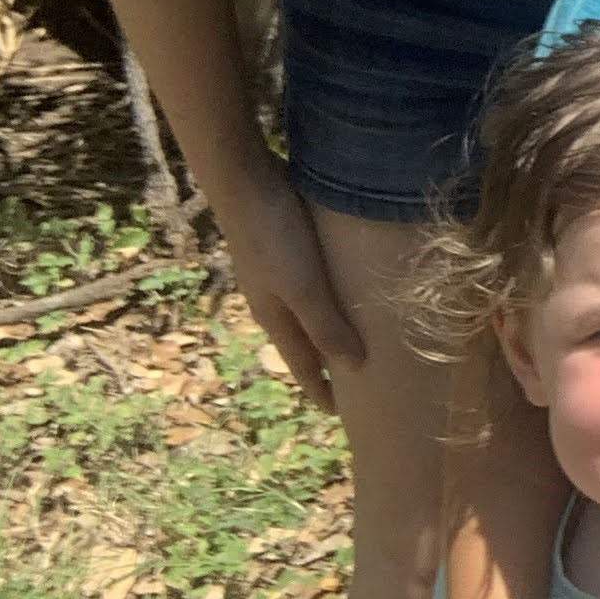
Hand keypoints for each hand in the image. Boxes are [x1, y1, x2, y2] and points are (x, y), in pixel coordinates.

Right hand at [207, 146, 362, 409]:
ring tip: (353, 338)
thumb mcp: (304, 287)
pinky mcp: (282, 248)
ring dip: (325, 331)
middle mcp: (272, 301)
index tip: (338, 414)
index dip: (321, 389)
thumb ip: (326, 325)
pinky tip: (342, 288)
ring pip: (303, 314)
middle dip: (324, 365)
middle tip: (353, 383)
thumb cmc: (276, 237)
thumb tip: (354, 368)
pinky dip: (326, 300)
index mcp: (275, 318)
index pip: (302, 364)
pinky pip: (307, 286)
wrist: (245, 183)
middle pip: (302, 342)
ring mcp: (274, 274)